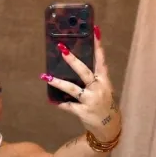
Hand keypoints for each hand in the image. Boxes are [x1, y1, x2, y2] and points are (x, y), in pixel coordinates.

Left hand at [42, 26, 120, 140]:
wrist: (109, 126)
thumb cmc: (104, 104)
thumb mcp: (104, 89)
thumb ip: (93, 78)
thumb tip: (75, 64)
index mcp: (104, 80)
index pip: (101, 60)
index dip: (98, 45)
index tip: (95, 30)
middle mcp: (98, 88)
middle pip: (84, 71)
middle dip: (72, 60)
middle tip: (62, 49)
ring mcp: (90, 100)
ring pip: (72, 89)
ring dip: (58, 82)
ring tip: (45, 76)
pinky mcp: (83, 112)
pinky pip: (68, 106)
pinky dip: (60, 103)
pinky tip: (51, 100)